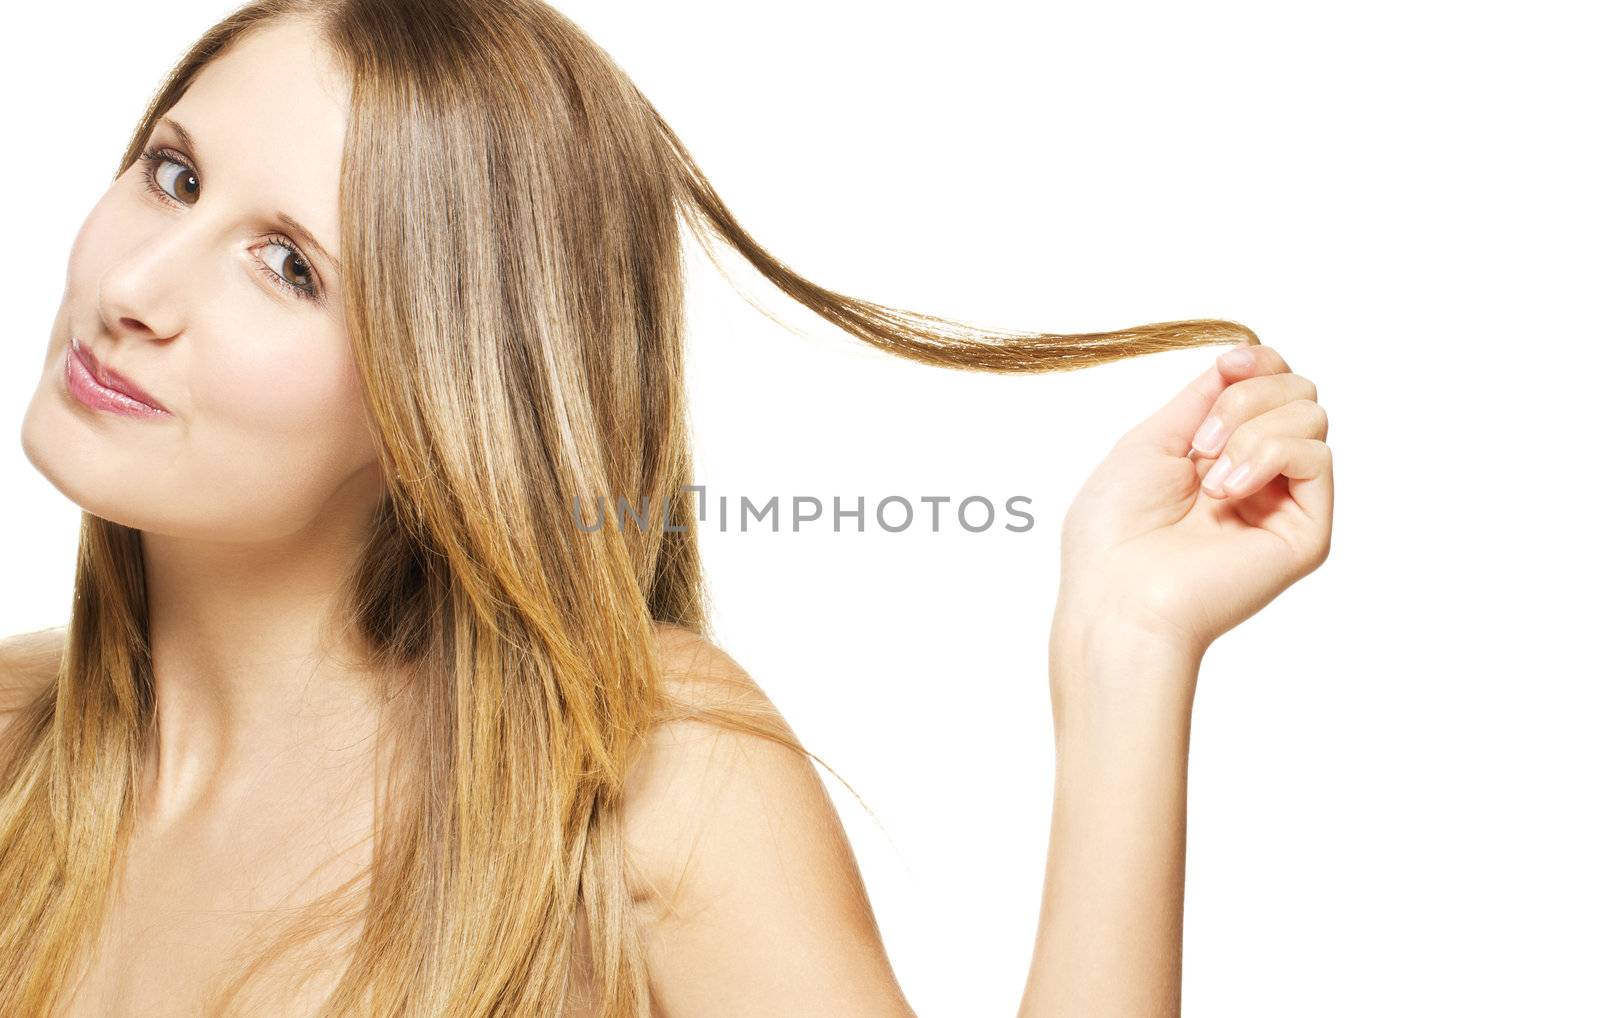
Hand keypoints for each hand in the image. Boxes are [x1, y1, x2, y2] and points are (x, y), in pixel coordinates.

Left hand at [1053, 341, 1333, 662]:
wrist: (1117, 597)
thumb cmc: (1113, 534)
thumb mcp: (1150, 442)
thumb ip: (1200, 400)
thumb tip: (1237, 361)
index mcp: (1219, 457)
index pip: (1270, 386)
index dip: (1258, 362)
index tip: (1228, 365)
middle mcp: (1258, 479)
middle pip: (1298, 391)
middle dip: (1247, 396)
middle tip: (1199, 445)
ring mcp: (1283, 505)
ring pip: (1311, 416)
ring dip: (1251, 428)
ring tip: (1208, 478)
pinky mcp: (1307, 533)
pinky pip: (1317, 456)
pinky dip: (1269, 454)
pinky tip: (1227, 491)